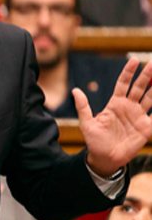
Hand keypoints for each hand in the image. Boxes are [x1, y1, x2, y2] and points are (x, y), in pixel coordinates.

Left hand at [74, 57, 151, 175]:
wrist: (104, 158)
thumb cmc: (94, 141)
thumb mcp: (87, 123)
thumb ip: (83, 107)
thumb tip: (75, 90)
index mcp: (115, 104)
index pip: (123, 84)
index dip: (128, 72)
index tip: (134, 60)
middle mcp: (129, 107)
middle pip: (139, 87)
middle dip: (147, 75)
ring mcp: (139, 116)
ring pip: (151, 98)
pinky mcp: (146, 128)